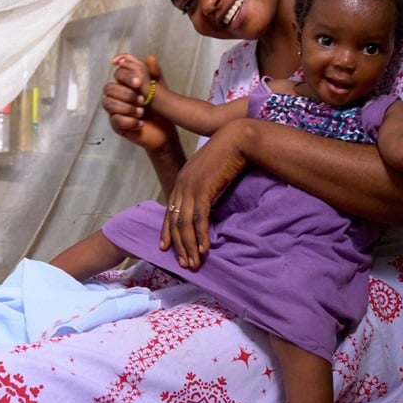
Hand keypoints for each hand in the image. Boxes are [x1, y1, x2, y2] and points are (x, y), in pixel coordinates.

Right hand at [101, 54, 174, 151]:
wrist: (165, 130)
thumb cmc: (160, 108)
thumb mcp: (160, 88)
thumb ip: (154, 73)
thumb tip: (149, 57)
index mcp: (126, 84)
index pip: (118, 73)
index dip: (126, 76)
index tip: (139, 82)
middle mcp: (118, 96)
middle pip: (109, 88)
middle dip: (126, 93)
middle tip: (142, 100)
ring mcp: (116, 111)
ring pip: (108, 104)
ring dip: (126, 107)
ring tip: (142, 112)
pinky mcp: (117, 126)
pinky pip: (115, 120)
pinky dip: (129, 121)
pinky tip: (140, 123)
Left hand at [160, 120, 252, 268]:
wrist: (236, 139)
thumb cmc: (227, 154)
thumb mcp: (210, 172)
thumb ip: (204, 187)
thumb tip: (207, 204)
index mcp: (181, 180)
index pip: (169, 211)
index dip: (167, 231)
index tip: (166, 248)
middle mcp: (181, 184)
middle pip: (174, 221)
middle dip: (179, 245)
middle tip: (184, 264)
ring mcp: (191, 187)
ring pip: (185, 224)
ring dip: (189, 246)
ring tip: (194, 263)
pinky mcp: (203, 189)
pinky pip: (199, 218)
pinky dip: (200, 236)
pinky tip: (204, 248)